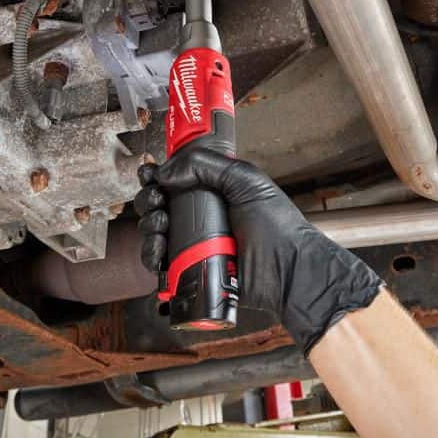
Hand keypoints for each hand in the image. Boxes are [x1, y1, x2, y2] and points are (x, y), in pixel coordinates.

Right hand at [135, 148, 383, 354]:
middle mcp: (200, 217)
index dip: (156, 177)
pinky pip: (162, 264)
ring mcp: (194, 245)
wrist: (288, 270)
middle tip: (158, 203)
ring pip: (155, 234)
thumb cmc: (276, 225)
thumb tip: (165, 171)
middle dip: (150, 201)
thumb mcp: (245, 180)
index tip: (149, 176)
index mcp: (212, 192)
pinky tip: (159, 254)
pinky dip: (152, 257)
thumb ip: (206, 165)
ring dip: (149, 227)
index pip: (174, 180)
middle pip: (158, 206)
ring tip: (161, 227)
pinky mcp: (191, 272)